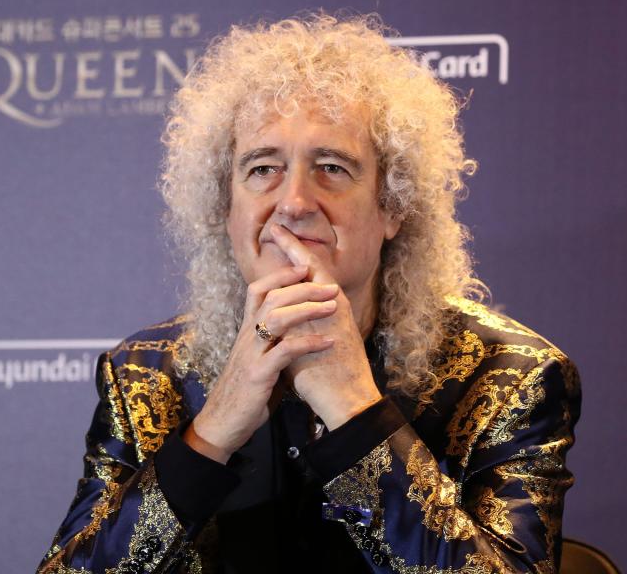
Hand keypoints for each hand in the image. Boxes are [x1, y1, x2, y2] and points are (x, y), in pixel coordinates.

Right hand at [186, 264, 340, 462]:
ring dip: (307, 308)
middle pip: (271, 297)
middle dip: (303, 287)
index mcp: (247, 331)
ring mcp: (251, 354)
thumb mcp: (259, 360)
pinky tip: (327, 341)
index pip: (258, 290)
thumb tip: (297, 330)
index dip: (280, 275)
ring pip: (276, 317)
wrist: (222, 424)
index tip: (305, 266)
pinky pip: (284, 351)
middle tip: (331, 286)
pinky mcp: (257, 374)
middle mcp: (246, 337)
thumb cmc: (245, 392)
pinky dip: (308, 342)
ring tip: (332, 306)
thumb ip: (273, 342)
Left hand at [270, 225, 382, 429]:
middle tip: (278, 225)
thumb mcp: (314, 347)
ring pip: (312, 278)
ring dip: (294, 257)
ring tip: (279, 235)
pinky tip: (282, 267)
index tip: (282, 237)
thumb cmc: (331, 378)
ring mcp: (330, 318)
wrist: (348, 401)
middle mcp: (333, 310)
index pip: (313, 278)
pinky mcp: (325, 330)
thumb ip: (302, 329)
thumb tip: (285, 321)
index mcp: (332, 313)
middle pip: (313, 270)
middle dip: (295, 248)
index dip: (298, 257)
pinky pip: (308, 304)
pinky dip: (295, 286)